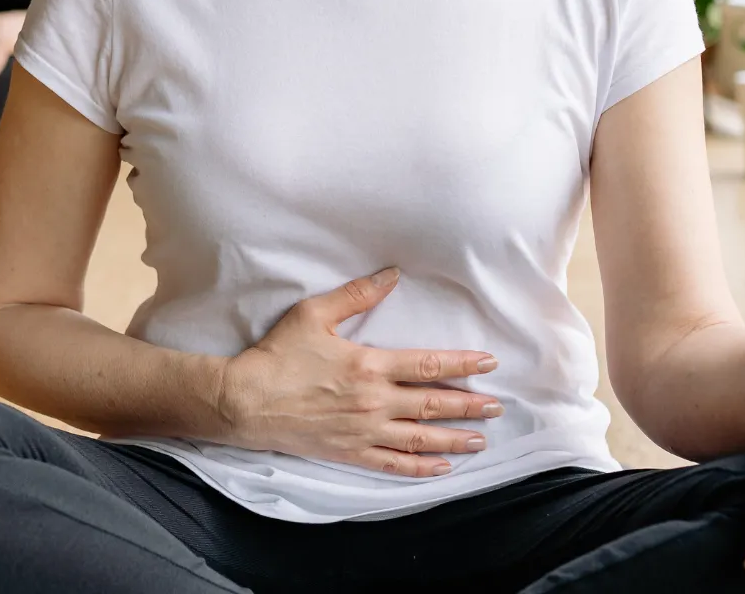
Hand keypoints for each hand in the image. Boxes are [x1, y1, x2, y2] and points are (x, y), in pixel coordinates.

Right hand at [218, 267, 503, 476]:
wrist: (247, 400)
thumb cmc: (278, 355)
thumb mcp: (314, 313)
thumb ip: (356, 295)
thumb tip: (391, 275)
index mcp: (369, 365)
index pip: (427, 365)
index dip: (462, 365)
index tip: (488, 364)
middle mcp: (373, 402)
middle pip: (432, 405)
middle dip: (469, 404)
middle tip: (497, 406)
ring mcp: (363, 432)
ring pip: (420, 438)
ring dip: (454, 439)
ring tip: (480, 440)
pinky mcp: (349, 453)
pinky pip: (393, 465)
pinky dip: (420, 468)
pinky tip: (440, 469)